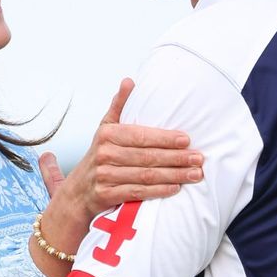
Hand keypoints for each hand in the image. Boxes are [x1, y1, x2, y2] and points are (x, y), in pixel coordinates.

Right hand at [52, 78, 201, 219]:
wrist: (77, 191)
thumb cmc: (99, 155)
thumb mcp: (105, 128)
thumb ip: (119, 105)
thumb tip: (129, 81)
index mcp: (107, 134)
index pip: (141, 135)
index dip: (165, 138)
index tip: (187, 139)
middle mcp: (105, 154)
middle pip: (147, 156)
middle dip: (176, 158)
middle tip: (198, 158)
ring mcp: (105, 175)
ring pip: (146, 175)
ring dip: (174, 175)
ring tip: (194, 174)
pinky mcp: (107, 195)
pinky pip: (138, 192)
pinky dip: (158, 191)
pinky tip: (175, 187)